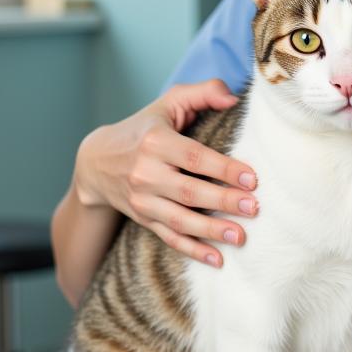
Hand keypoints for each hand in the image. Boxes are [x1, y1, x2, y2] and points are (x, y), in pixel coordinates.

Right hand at [73, 79, 258, 266]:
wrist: (96, 161)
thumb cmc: (145, 127)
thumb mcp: (169, 102)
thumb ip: (203, 92)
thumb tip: (234, 97)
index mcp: (156, 141)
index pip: (194, 157)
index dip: (224, 169)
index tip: (252, 178)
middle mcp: (145, 172)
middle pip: (189, 191)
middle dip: (223, 202)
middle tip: (254, 208)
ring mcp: (142, 199)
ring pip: (179, 219)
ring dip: (211, 231)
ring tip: (240, 236)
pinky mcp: (143, 218)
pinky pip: (169, 238)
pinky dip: (192, 250)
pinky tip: (217, 259)